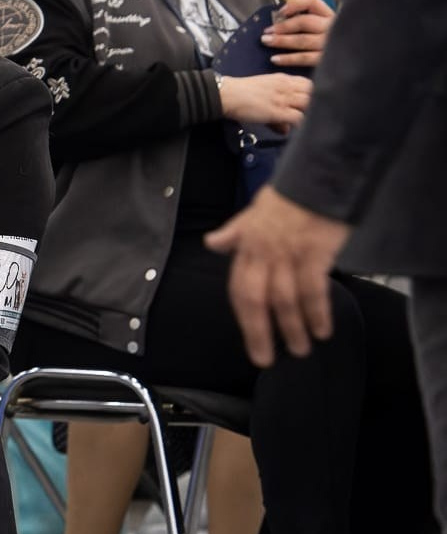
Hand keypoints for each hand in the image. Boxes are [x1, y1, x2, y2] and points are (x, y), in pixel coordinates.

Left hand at [205, 186, 351, 366]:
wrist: (316, 174)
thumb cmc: (288, 194)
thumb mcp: (253, 210)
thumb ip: (234, 231)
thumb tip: (211, 243)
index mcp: (247, 246)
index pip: (238, 289)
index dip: (243, 317)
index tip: (250, 340)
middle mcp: (263, 254)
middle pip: (255, 300)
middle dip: (258, 333)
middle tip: (264, 360)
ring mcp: (288, 254)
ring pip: (284, 300)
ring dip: (292, 328)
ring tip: (300, 350)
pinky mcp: (314, 253)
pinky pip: (313, 290)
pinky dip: (317, 312)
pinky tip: (322, 330)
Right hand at [217, 72, 311, 132]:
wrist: (227, 94)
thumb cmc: (239, 95)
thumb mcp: (262, 98)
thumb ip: (276, 112)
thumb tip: (286, 129)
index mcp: (282, 79)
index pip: (308, 83)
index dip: (314, 94)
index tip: (312, 105)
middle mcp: (286, 87)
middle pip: (313, 92)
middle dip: (316, 103)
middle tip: (313, 115)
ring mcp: (283, 99)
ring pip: (310, 103)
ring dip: (311, 113)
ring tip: (309, 124)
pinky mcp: (278, 111)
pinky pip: (299, 117)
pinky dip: (303, 124)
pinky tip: (302, 131)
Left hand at [262, 0, 333, 68]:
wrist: (346, 65)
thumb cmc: (329, 47)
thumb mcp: (323, 30)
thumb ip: (307, 24)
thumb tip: (280, 20)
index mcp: (331, 16)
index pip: (313, 2)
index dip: (295, 4)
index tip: (280, 12)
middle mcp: (332, 28)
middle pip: (305, 21)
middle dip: (283, 26)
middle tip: (266, 32)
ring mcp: (330, 44)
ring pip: (303, 39)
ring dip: (282, 40)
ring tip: (266, 42)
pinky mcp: (327, 60)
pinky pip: (305, 58)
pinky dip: (288, 58)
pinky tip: (275, 59)